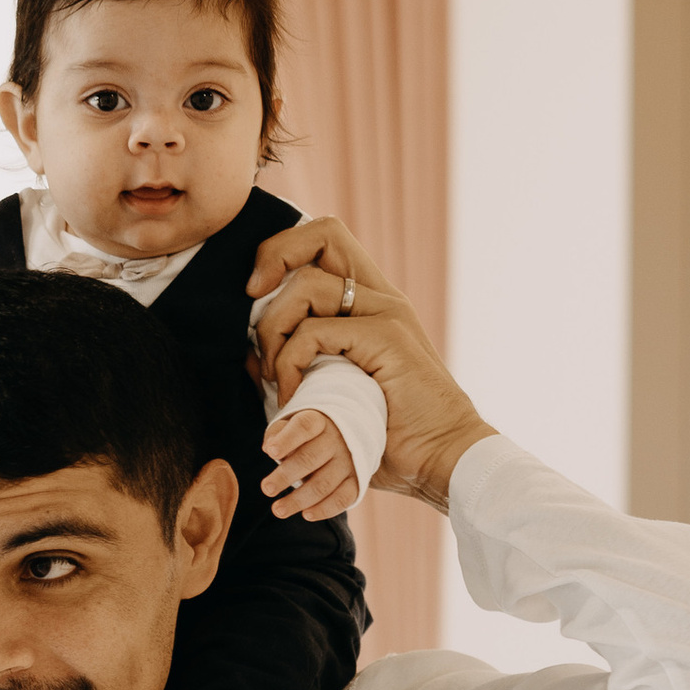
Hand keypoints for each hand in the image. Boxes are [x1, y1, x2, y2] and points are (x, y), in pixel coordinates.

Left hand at [244, 219, 492, 512]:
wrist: (441, 457)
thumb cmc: (387, 433)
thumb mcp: (332, 390)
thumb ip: (296, 365)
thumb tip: (248, 356)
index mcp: (370, 300)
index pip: (325, 239)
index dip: (282, 250)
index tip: (255, 291)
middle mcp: (381, 296)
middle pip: (322, 232)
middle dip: (273, 257)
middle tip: (251, 301)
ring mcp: (387, 313)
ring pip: (307, 286)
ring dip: (274, 330)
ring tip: (275, 377)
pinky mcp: (387, 338)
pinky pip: (315, 331)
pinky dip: (289, 362)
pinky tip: (291, 394)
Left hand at [261, 406, 357, 522]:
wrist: (345, 437)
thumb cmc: (306, 435)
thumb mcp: (290, 426)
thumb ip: (277, 434)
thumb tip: (269, 448)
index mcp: (319, 422)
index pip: (304, 427)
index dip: (287, 440)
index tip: (270, 452)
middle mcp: (336, 440)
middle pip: (310, 458)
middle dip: (285, 476)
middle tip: (266, 489)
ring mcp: (348, 461)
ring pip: (324, 483)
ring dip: (299, 500)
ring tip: (278, 510)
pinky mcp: (357, 481)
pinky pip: (343, 498)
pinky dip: (325, 509)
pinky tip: (306, 515)